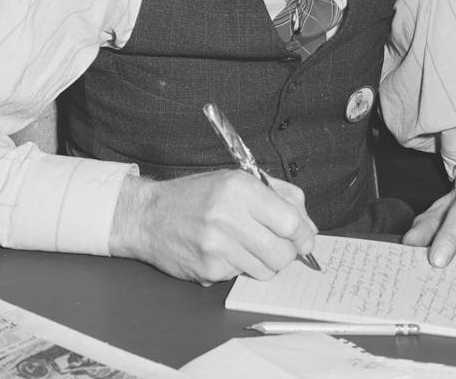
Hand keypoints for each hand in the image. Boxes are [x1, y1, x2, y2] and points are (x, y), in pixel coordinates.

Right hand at [108, 169, 316, 283]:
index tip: (305, 238)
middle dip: (288, 253)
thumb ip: (277, 195)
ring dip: (265, 262)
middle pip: (282, 252)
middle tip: (280, 246)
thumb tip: (306, 223)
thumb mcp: (236, 179)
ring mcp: (218, 246)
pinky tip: (225, 251)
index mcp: (240, 188)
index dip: (304, 234)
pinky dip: (240, 267)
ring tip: (248, 245)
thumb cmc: (196, 195)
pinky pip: (242, 276)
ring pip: (266, 269)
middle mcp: (229, 216)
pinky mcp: (209, 269)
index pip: (290, 221)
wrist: (149, 216)